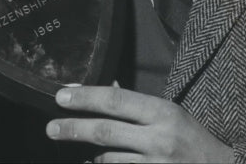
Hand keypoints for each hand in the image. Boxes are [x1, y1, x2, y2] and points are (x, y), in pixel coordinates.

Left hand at [47, 85, 234, 162]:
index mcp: (163, 113)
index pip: (114, 101)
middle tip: (50, 128)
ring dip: (91, 157)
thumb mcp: (170, 114)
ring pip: (109, 161)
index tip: (60, 96)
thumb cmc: (195, 142)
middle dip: (72, 129)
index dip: (84, 98)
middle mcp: (159, 140)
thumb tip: (103, 89)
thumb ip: (137, 105)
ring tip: (80, 152)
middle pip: (105, 132)